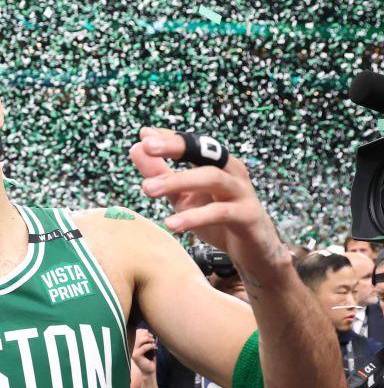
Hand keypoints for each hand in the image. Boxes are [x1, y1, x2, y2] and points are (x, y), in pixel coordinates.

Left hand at [130, 128, 288, 281]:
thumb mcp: (182, 196)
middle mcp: (232, 171)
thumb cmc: (215, 218)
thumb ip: (160, 173)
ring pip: (212, 177)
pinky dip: (195, 217)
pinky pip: (220, 212)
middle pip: (206, 150)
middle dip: (176, 146)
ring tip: (148, 189)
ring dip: (178, 181)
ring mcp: (242, 192)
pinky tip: (171, 224)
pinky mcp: (247, 215)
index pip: (193, 143)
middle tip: (147, 148)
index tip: (144, 136)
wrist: (251, 250)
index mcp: (217, 163)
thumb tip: (136, 147)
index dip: (169, 138)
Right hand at [131, 329, 156, 376]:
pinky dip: (151, 346)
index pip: (135, 332)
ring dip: (149, 340)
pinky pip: (144, 347)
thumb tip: (146, 330)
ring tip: (154, 343)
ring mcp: (132, 351)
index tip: (149, 333)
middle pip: (138, 335)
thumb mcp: (148, 346)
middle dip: (147, 335)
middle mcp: (130, 347)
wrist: (149, 370)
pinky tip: (155, 348)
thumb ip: (146, 339)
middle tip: (153, 339)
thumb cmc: (149, 358)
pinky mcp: (136, 356)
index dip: (142, 331)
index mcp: (132, 344)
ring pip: (140, 340)